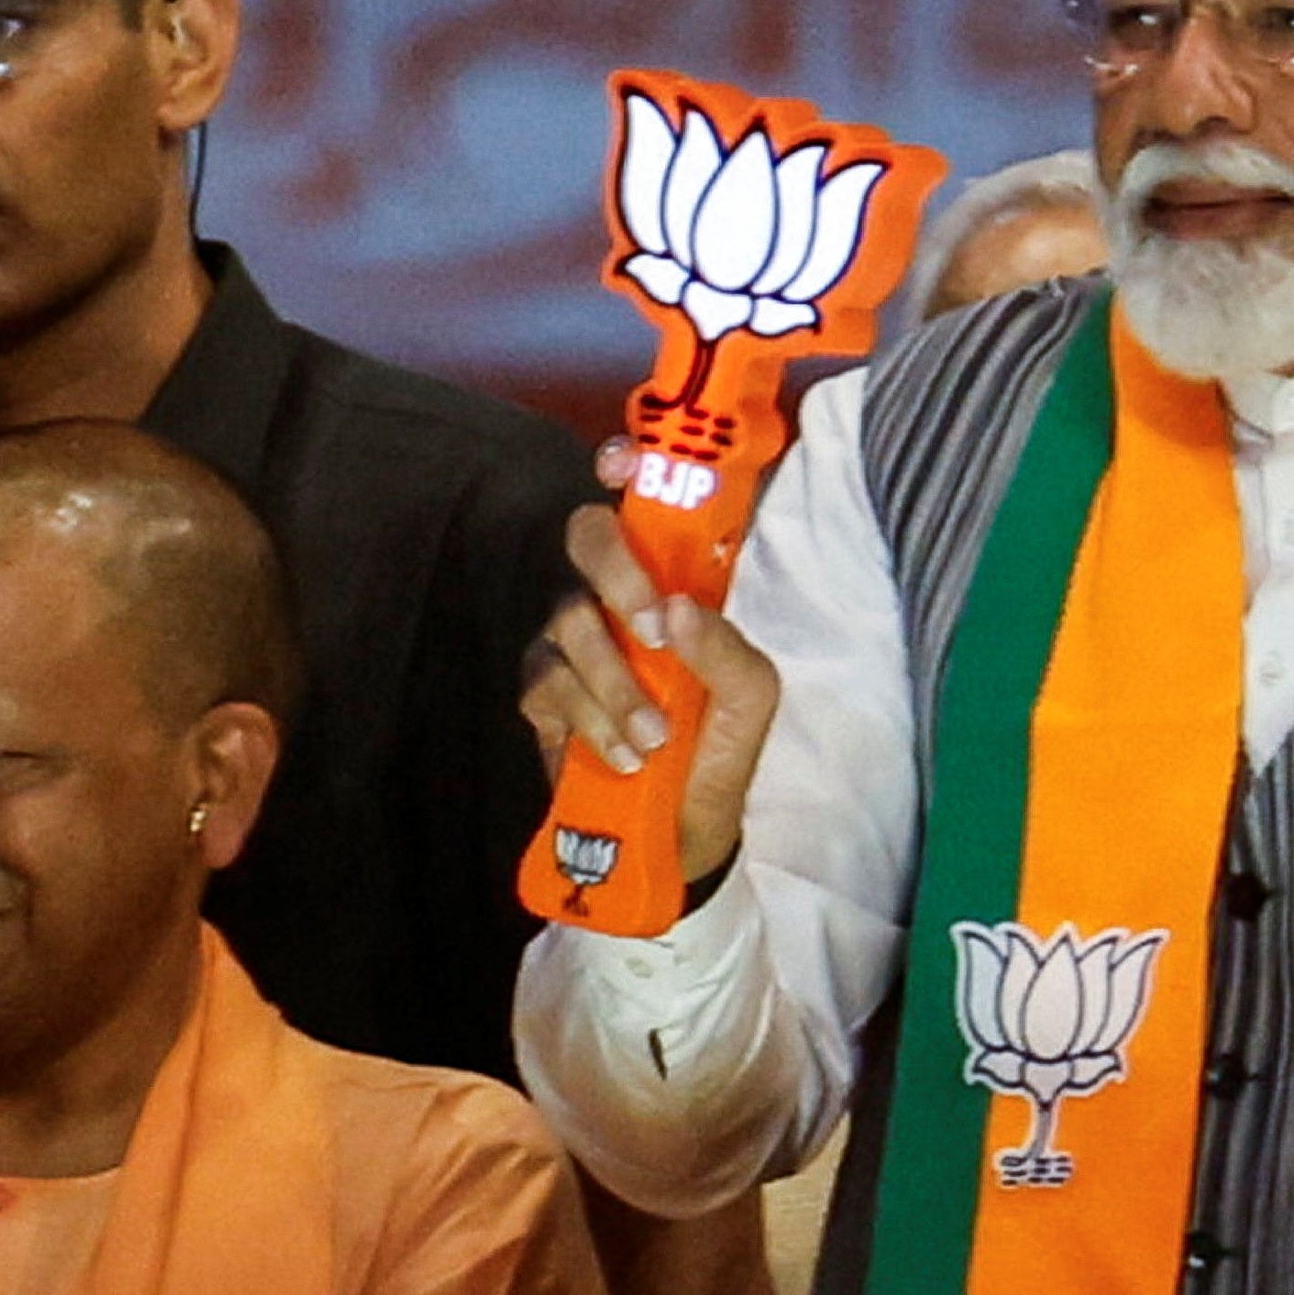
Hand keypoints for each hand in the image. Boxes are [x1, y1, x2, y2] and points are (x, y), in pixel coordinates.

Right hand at [519, 484, 782, 892]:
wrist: (682, 832)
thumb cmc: (720, 748)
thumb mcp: (751, 700)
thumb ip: (728, 650)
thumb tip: (679, 610)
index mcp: (674, 582)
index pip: (643, 504)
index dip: (625, 466)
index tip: (620, 463)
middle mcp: (616, 595)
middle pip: (587, 537)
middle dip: (618, 576)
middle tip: (653, 631)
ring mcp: (571, 639)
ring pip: (569, 622)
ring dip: (616, 684)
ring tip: (654, 740)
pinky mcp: (541, 692)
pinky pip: (547, 684)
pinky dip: (590, 720)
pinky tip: (623, 755)